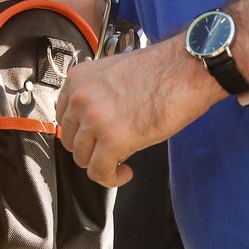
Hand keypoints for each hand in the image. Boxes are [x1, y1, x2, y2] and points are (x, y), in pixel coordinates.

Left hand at [54, 41, 226, 186]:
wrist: (184, 70)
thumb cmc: (159, 71)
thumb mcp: (113, 75)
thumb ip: (96, 95)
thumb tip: (95, 122)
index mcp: (78, 79)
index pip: (64, 116)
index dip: (81, 131)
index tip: (95, 137)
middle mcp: (80, 98)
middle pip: (70, 139)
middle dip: (90, 149)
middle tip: (110, 150)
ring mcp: (94, 119)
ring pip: (83, 158)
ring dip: (101, 164)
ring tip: (120, 161)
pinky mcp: (113, 140)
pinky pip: (99, 172)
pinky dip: (111, 178)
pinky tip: (125, 172)